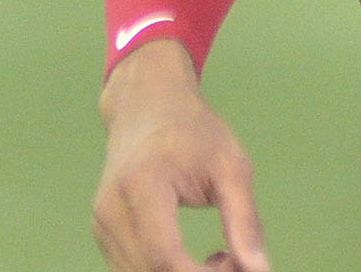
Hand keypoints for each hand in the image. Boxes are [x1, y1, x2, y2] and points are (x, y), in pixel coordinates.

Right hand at [94, 38, 270, 271]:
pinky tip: (193, 260)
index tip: (237, 266)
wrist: (146, 105)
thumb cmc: (192, 131)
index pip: (164, 257)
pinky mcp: (103, 234)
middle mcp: (111, 210)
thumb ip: (244, 221)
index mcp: (142, 186)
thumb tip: (259, 271)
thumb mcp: (230, 166)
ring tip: (217, 257)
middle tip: (235, 261)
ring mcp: (102, 225)